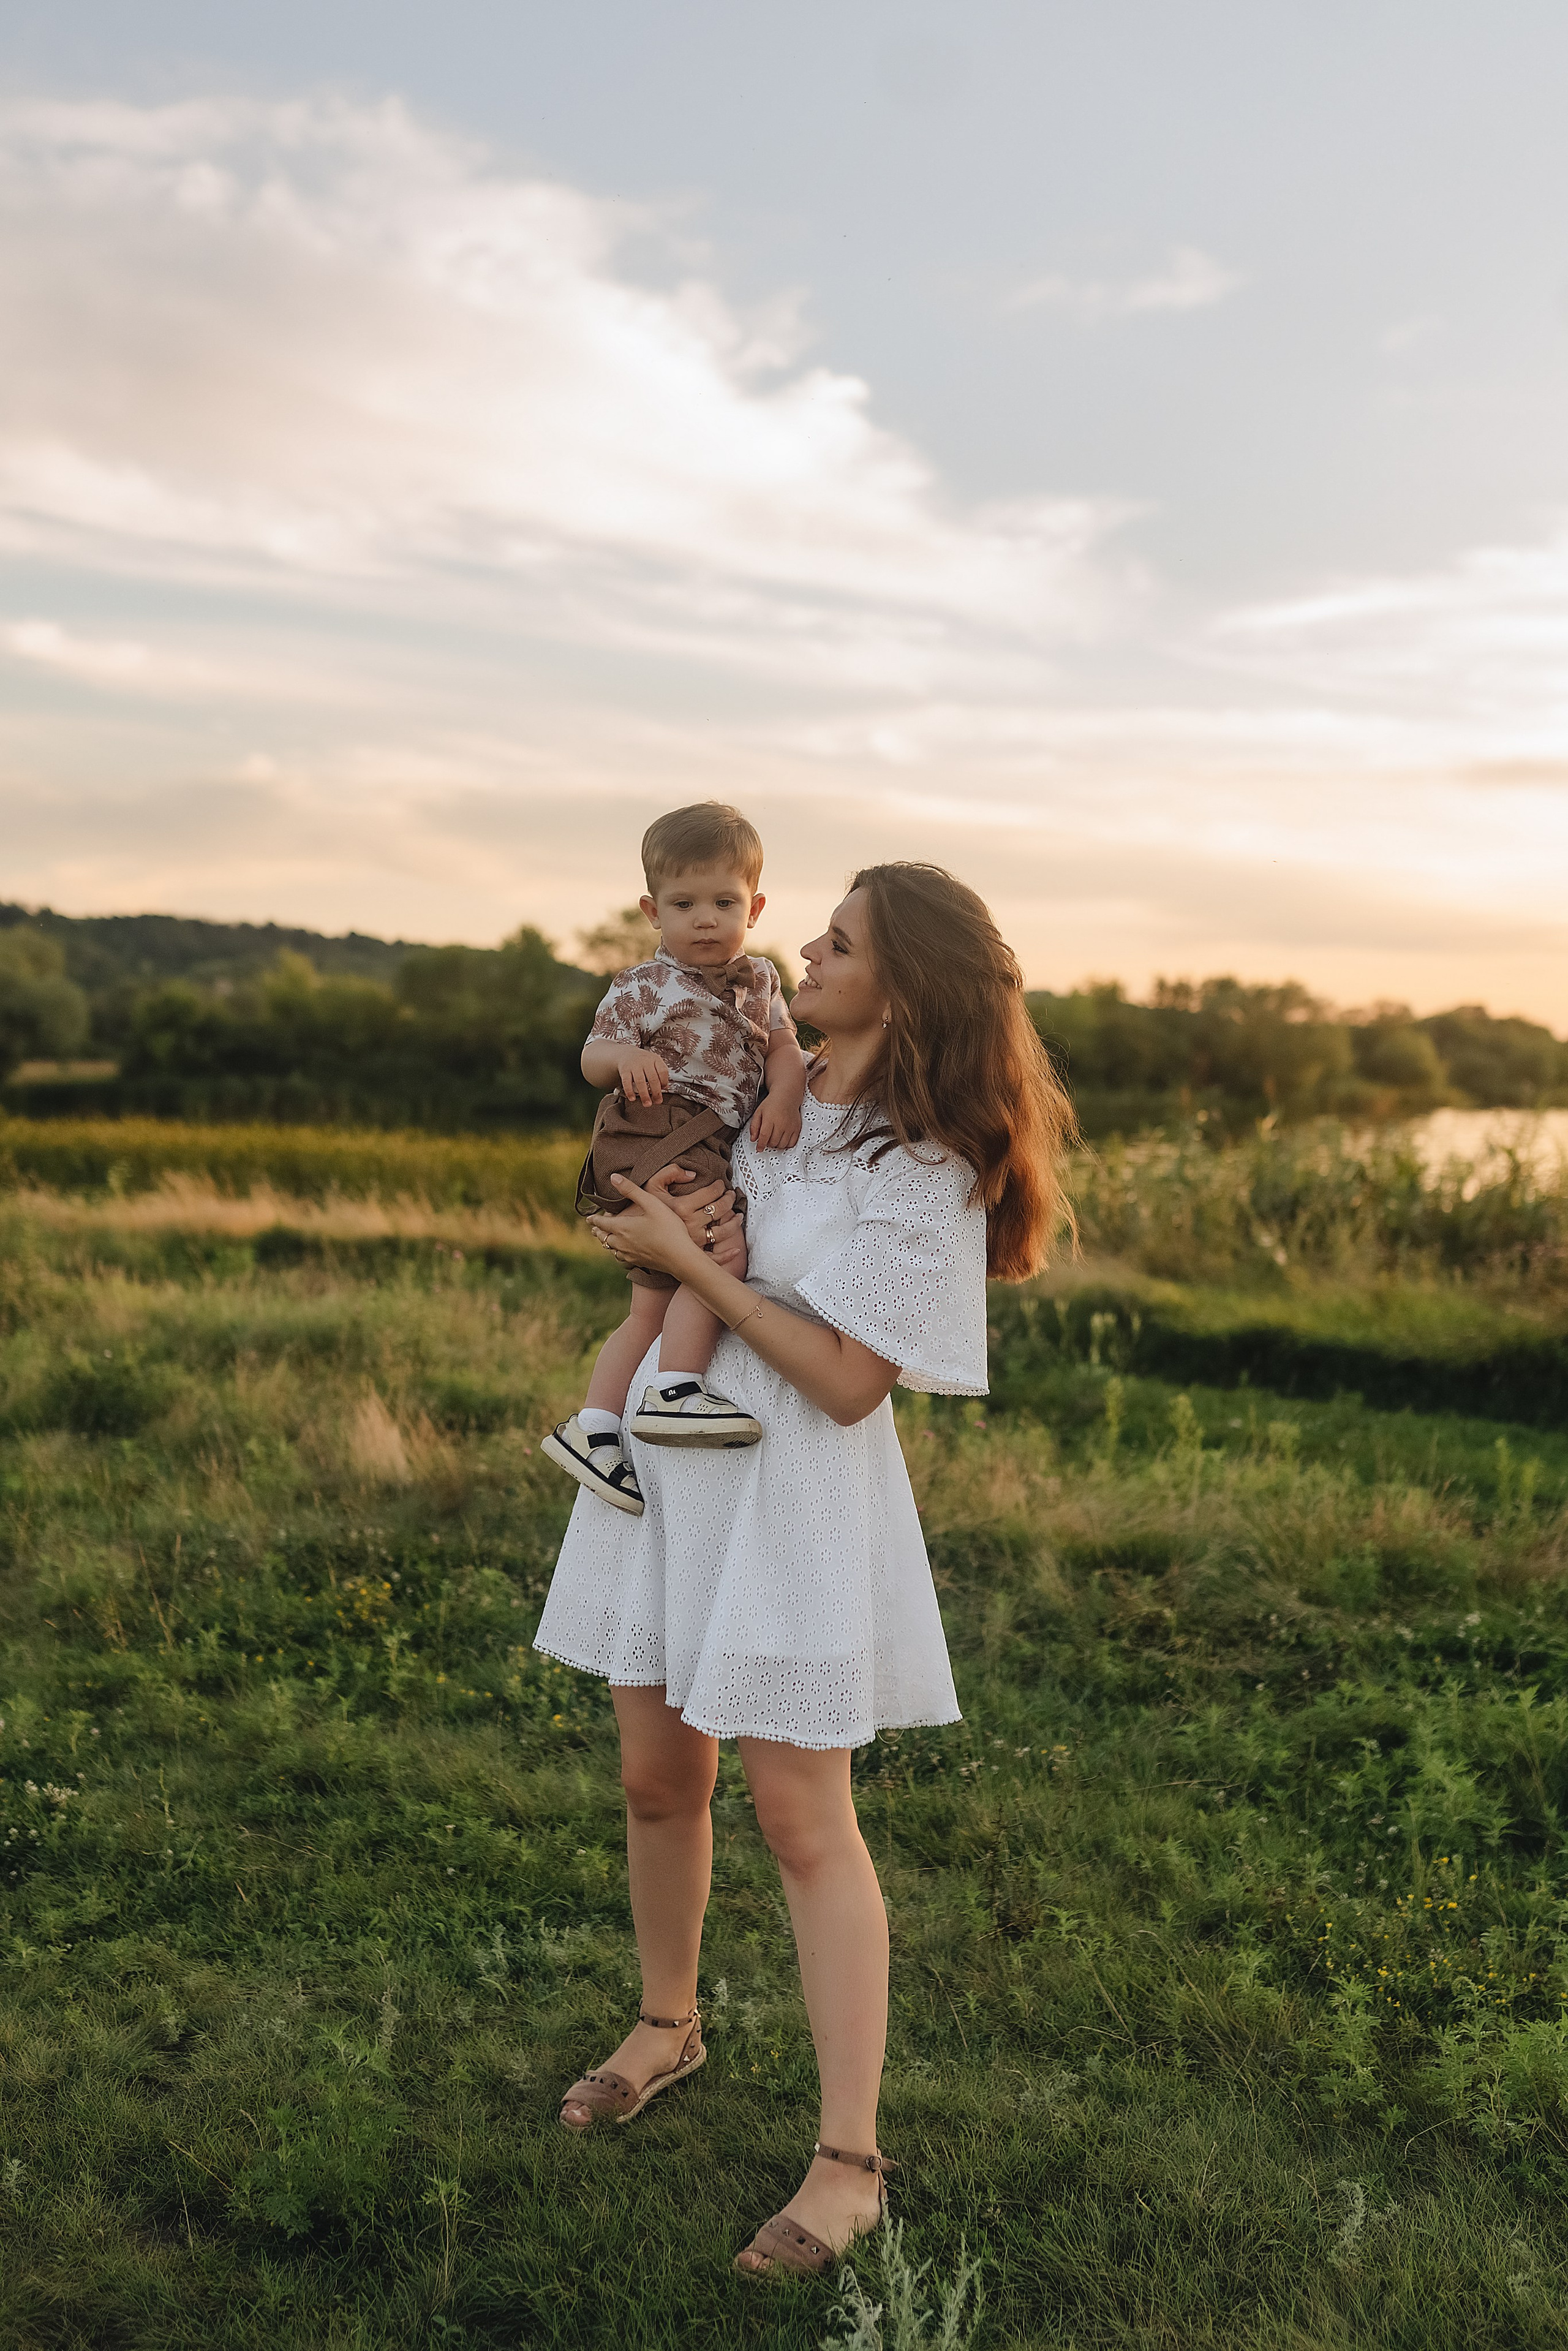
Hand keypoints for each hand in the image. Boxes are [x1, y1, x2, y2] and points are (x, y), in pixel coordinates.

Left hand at [588, 1174, 706, 1277]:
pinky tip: (623, 1252)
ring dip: (607, 1242)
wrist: (680, 1257)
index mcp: (622, 1228)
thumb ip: (631, 1190)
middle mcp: (622, 1243)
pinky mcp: (639, 1262)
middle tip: (594, 1228)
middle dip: (598, 1231)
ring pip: (611, 1249)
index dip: (594, 1219)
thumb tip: (613, 1177)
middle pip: (603, 1237)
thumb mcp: (651, 1203)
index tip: (588, 1218)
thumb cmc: (668, 1228)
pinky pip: (621, 1258)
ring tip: (606, 1239)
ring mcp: (630, 1255)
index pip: (601, 1223)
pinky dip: (617, 1252)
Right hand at [616, 1047, 670, 1106]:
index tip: (664, 1089)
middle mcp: (645, 1062)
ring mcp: (634, 1066)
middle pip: (652, 1078)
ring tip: (647, 1104)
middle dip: (656, 1092)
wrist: (626, 1054)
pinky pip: (627, 1082)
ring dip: (644, 1094)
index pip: (662, 1071)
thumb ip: (661, 1073)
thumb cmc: (643, 1062)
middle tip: (657, 1101)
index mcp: (655, 1059)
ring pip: (640, 1081)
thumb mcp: (654, 1062)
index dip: (664, 1082)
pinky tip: (632, 1098)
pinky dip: (630, 1091)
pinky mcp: (624, 1070)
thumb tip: (665, 1087)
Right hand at [643, 1165, 744, 1265]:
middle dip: (729, 1200)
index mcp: (681, 1207)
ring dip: (734, 1223)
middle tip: (731, 1195)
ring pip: (722, 1232)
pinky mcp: (690, 1254)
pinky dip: (727, 1255)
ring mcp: (692, 1241)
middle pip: (719, 1211)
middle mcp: (690, 1224)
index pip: (709, 1194)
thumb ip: (670, 1172)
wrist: (631, 1237)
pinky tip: (736, 1249)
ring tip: (738, 1215)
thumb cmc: (641, 1210)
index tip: (721, 1184)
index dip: (719, 1187)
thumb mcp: (652, 1185)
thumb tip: (692, 1174)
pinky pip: (713, 1257)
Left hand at [749, 1095, 802, 1149]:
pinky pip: (791, 1143)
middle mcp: (781, 1124)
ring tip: (774, 1138)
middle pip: (773, 1142)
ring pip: (782, 1144)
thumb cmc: (772, 1103)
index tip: (759, 1148)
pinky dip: (786, 1144)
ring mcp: (790, 1127)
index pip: (764, 1136)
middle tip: (766, 1139)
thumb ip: (754, 1126)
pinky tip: (782, 1139)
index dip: (760, 1145)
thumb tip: (753, 1139)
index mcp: (770, 1119)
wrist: (787, 1096)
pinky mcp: (796, 1128)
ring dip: (776, 1144)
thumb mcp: (759, 1112)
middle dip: (768, 1143)